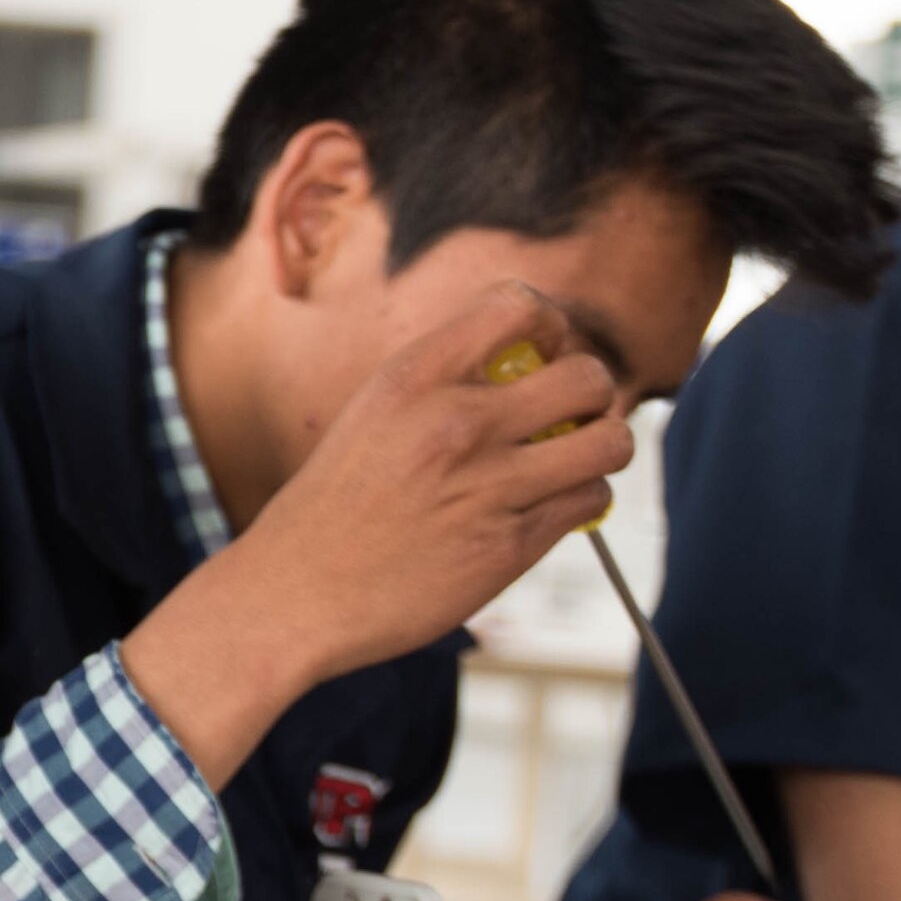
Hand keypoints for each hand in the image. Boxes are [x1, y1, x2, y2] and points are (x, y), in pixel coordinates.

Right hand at [124, 285, 625, 779]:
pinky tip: (546, 509)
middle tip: (570, 417)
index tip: (542, 355)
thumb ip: (441, 384)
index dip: (551, 325)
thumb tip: (528, 370)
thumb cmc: (331, 509)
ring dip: (602, 449)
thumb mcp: (373, 415)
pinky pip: (589, 501)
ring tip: (573, 462)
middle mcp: (455, 421)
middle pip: (586, 375)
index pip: (518, 304)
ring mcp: (486, 485)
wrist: (292, 595)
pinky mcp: (507, 545)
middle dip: (593, 394)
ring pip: (608, 443)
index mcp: (413, 377)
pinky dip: (581, 501)